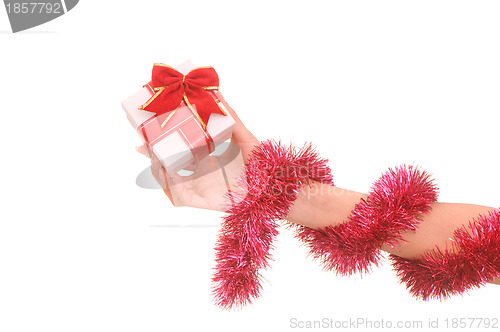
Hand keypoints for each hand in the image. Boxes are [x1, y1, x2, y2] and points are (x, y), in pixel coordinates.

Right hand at [136, 92, 258, 210]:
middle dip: (154, 158)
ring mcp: (203, 191)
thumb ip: (230, 117)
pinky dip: (173, 188)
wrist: (275, 183)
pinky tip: (168, 174)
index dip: (164, 145)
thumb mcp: (244, 136)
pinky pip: (183, 198)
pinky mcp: (207, 203)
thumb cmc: (262, 163)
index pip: (180, 153)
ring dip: (159, 171)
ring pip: (172, 184)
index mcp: (208, 162)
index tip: (150, 133)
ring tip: (153, 157)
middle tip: (142, 145)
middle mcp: (202, 177)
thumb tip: (216, 94)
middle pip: (171, 168)